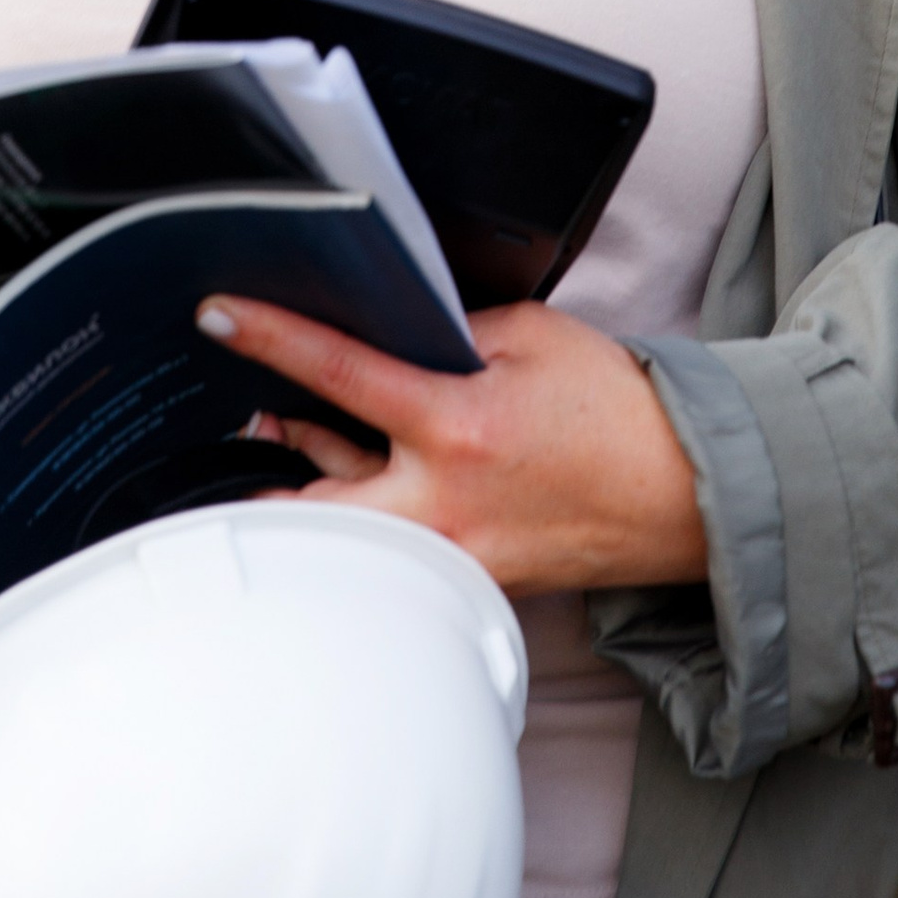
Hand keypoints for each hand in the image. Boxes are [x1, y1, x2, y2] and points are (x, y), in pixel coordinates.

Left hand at [195, 293, 708, 596]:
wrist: (679, 494)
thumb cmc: (611, 411)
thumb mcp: (530, 336)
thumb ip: (449, 331)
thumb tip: (386, 329)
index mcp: (455, 426)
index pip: (340, 373)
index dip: (271, 337)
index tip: (217, 315)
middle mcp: (439, 503)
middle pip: (306, 502)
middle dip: (254, 468)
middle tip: (224, 423)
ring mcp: (448, 554)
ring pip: (341, 532)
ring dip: (304, 486)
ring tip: (278, 435)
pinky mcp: (462, 582)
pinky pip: (386, 548)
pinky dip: (360, 515)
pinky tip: (349, 481)